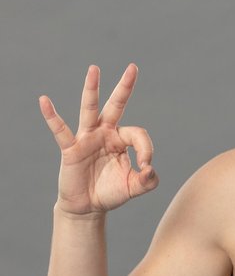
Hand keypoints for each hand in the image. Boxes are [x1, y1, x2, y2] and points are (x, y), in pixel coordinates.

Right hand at [39, 63, 158, 214]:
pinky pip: (61, 130)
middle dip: (125, 88)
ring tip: (94, 69)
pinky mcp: (71, 148)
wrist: (88, 207)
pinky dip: (51, 116)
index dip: (146, 150)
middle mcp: (105, 133)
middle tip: (134, 68)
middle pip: (116, 105)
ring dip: (92, 90)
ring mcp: (87, 138)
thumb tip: (150, 169)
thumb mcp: (134, 188)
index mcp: (121, 140)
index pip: (137, 135)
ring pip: (90, 109)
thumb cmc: (110, 192)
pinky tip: (44, 101)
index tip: (145, 168)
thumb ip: (148, 181)